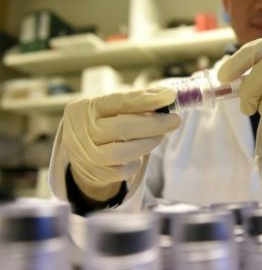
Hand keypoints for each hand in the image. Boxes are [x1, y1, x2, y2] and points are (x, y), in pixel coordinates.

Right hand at [62, 86, 179, 200]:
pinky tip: (138, 156)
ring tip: (159, 137)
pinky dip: (136, 163)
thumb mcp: (110, 109)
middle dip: (154, 124)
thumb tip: (167, 97)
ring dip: (147, 143)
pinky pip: (123, 171)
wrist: (80, 154)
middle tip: (174, 121)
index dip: (146, 99)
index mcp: (86, 107)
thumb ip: (135, 104)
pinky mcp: (96, 174)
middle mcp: (81, 130)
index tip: (169, 96)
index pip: (119, 101)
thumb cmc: (103, 124)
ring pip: (122, 152)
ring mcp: (86, 155)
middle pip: (122, 128)